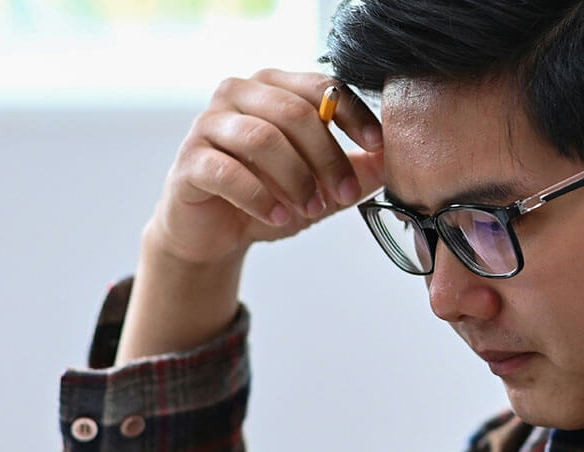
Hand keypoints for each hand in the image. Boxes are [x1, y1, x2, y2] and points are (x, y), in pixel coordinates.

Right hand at [145, 69, 386, 265]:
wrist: (213, 233)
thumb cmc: (267, 196)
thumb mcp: (321, 185)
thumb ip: (356, 170)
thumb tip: (395, 160)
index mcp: (274, 87)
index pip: (320, 86)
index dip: (353, 114)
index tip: (378, 146)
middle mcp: (238, 94)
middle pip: (294, 112)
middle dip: (327, 157)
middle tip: (344, 195)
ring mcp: (208, 124)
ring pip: (262, 138)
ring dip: (295, 179)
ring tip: (312, 210)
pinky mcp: (188, 160)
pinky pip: (227, 171)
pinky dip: (260, 197)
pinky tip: (278, 217)